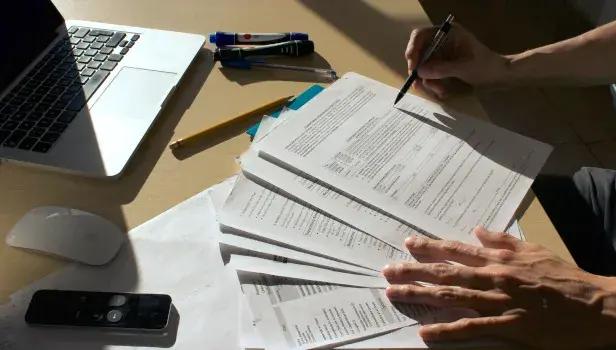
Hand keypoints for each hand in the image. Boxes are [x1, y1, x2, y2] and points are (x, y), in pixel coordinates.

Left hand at [383, 226, 615, 348]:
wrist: (597, 306)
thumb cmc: (565, 278)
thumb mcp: (534, 250)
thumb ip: (502, 241)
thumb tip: (477, 230)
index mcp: (499, 260)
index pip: (457, 251)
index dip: (431, 247)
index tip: (408, 243)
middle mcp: (494, 277)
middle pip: (446, 272)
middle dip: (414, 270)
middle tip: (387, 269)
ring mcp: (499, 302)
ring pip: (451, 296)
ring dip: (420, 294)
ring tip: (393, 293)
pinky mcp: (508, 326)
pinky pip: (471, 328)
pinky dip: (446, 329)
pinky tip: (425, 331)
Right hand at [406, 24, 508, 98]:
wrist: (499, 76)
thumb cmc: (485, 66)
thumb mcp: (463, 67)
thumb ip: (441, 69)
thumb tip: (420, 71)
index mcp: (447, 33)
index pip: (421, 35)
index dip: (413, 48)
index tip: (413, 64)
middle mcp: (440, 42)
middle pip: (418, 53)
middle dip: (418, 70)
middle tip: (417, 84)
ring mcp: (440, 54)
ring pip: (423, 67)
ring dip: (428, 81)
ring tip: (440, 91)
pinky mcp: (442, 66)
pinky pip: (430, 75)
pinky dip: (433, 84)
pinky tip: (442, 92)